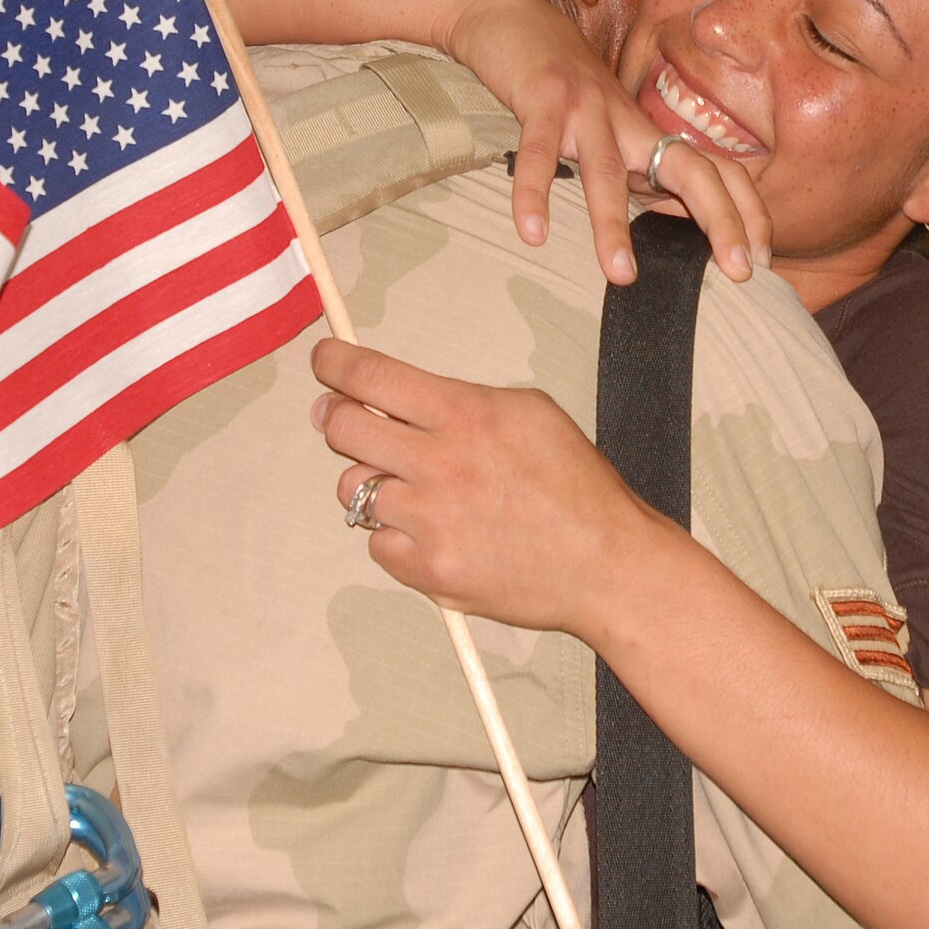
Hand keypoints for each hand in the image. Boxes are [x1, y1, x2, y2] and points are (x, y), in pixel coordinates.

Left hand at [309, 337, 677, 637]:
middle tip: (342, 419)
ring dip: (370, 483)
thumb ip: (462, 399)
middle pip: (343, 428)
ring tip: (409, 487)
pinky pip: (376, 543)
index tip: (323, 360)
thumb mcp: (529, 412)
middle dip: (335, 417)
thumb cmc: (574, 487)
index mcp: (466, 414)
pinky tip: (430, 531)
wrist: (604, 564)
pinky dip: (394, 536)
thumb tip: (400, 396)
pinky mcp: (428, 568)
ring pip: (352, 489)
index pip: (371, 377)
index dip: (334, 363)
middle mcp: (440, 464)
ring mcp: (430, 520)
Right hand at [438, 0, 770, 284]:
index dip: (744, 213)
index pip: (717, 171)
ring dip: (614, 225)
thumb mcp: (600, 129)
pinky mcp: (541, 97)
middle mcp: (627, 119)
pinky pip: (537, 153)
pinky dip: (534, 192)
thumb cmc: (553, 85)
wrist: (507, 15)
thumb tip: (656, 225)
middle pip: (692, 169)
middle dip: (721, 219)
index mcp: (644, 132)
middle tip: (739, 273)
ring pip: (608, 171)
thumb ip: (626, 169)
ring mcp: (585, 106)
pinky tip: (532, 233)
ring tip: (621, 276)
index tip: (756, 263)